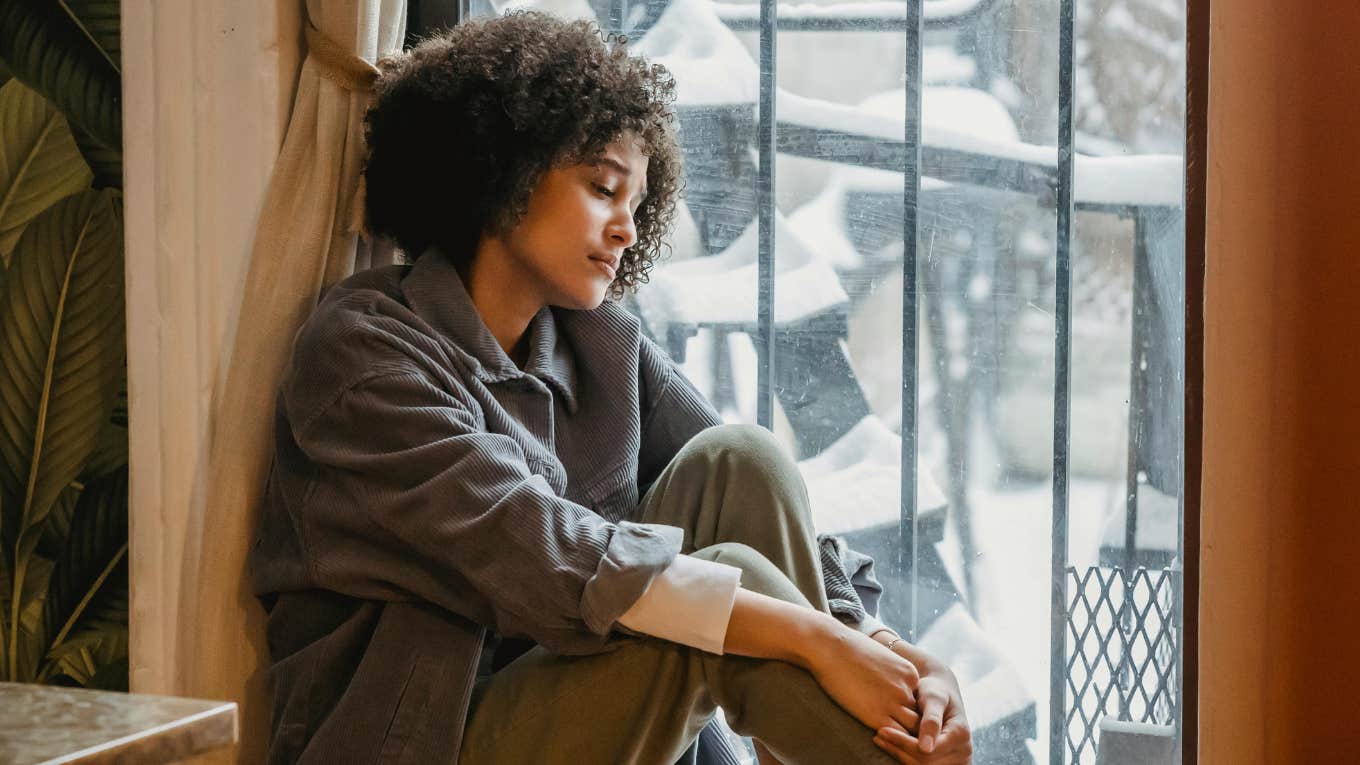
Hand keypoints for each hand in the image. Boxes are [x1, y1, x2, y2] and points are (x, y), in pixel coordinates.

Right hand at [798, 618, 922, 736]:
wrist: (830, 646)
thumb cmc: (848, 648)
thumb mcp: (881, 656)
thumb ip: (890, 672)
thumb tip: (885, 681)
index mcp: (909, 674)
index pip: (919, 699)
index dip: (907, 707)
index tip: (894, 710)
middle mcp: (906, 688)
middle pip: (920, 714)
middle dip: (910, 722)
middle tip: (896, 726)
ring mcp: (893, 702)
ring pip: (913, 727)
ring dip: (904, 733)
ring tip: (890, 734)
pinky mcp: (877, 715)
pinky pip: (896, 735)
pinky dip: (893, 738)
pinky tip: (879, 735)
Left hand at [871, 635, 971, 763]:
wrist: (941, 693)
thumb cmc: (936, 690)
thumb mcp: (934, 698)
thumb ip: (931, 721)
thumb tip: (926, 748)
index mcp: (961, 735)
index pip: (928, 750)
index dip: (903, 743)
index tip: (882, 731)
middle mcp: (963, 752)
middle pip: (925, 763)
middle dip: (899, 750)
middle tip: (877, 735)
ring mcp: (957, 761)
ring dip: (900, 755)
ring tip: (881, 740)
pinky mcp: (946, 763)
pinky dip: (905, 758)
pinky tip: (891, 745)